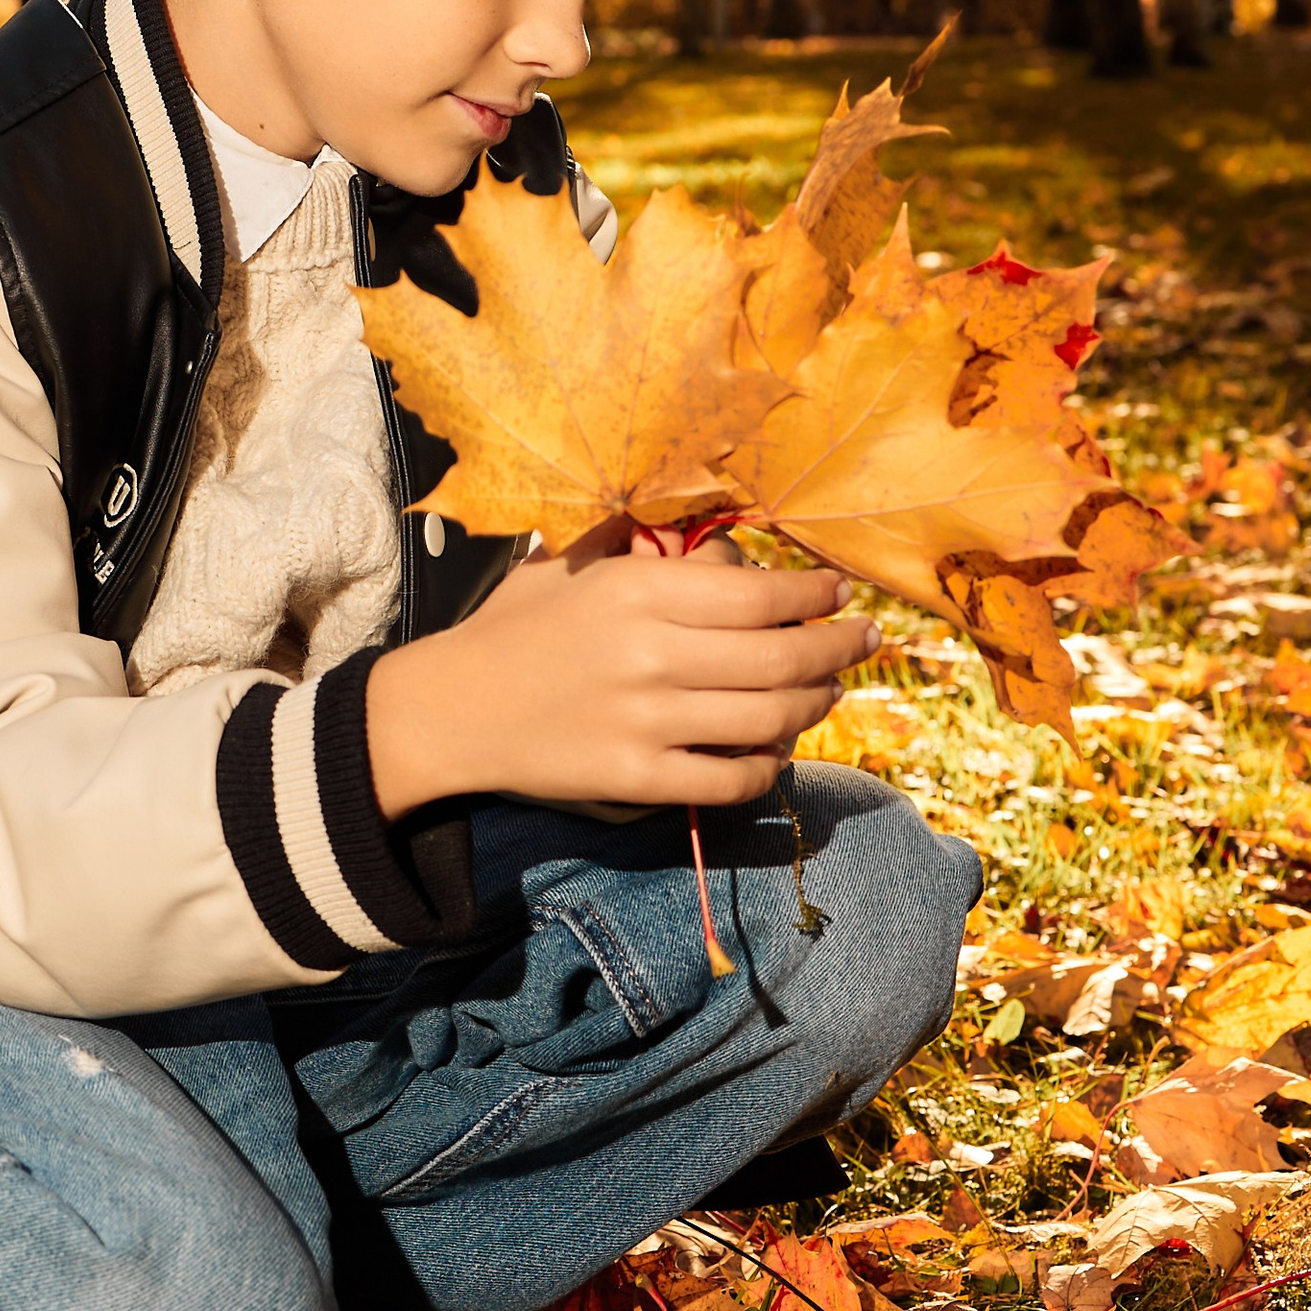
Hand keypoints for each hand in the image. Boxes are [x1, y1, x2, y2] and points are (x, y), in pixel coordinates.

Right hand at [365, 528, 880, 817]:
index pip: (759, 595)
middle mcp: (649, 655)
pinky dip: (765, 767)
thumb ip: (635, 540)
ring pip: (767, 720)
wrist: (446, 712)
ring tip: (827, 692)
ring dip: (813, 707)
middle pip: (780, 658)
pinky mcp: (634, 780)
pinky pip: (729, 780)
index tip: (840, 596)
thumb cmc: (511, 629)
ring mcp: (644, 723)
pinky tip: (775, 752)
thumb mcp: (567, 564)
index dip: (815, 598)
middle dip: (838, 650)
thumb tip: (714, 530)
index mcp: (636, 592)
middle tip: (863, 643)